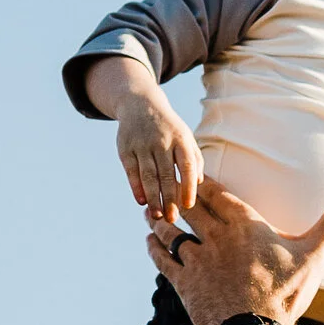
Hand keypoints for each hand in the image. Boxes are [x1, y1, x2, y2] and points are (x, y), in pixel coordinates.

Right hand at [115, 91, 203, 226]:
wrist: (141, 105)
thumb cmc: (169, 129)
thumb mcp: (185, 137)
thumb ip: (195, 159)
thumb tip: (197, 184)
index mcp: (180, 139)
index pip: (187, 166)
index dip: (188, 187)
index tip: (188, 206)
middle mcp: (161, 141)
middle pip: (166, 175)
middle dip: (169, 199)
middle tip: (171, 219)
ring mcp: (142, 144)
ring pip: (148, 176)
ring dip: (152, 197)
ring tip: (156, 216)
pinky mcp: (125, 148)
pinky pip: (131, 171)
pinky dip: (136, 188)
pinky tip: (141, 202)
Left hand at [147, 175, 323, 324]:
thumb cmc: (287, 293)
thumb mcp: (313, 255)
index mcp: (244, 225)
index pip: (217, 194)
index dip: (203, 182)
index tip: (193, 172)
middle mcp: (216, 236)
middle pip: (189, 208)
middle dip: (177, 197)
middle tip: (166, 188)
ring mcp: (197, 259)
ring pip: (171, 231)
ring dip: (159, 221)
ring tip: (151, 213)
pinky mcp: (184, 283)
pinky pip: (162, 260)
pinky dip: (154, 249)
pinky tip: (150, 243)